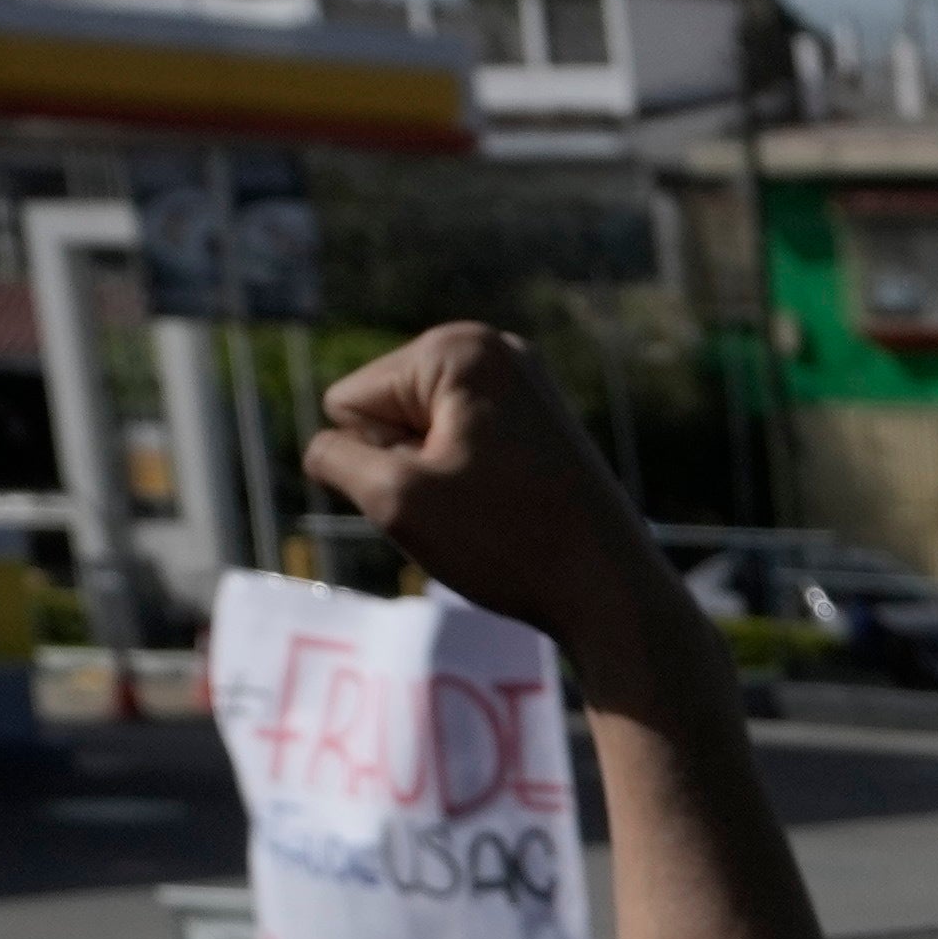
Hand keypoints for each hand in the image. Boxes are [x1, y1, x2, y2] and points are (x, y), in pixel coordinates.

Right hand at [300, 327, 678, 680]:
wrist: (611, 591)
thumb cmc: (507, 543)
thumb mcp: (396, 501)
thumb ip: (334, 459)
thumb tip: (326, 445)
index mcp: (456, 348)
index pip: (349, 402)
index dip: (378, 460)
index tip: (442, 487)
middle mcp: (493, 347)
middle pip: (387, 411)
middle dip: (407, 464)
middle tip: (471, 503)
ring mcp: (523, 381)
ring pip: (423, 434)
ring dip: (436, 478)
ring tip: (494, 507)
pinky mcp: (540, 419)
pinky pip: (463, 447)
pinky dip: (470, 481)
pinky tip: (512, 506)